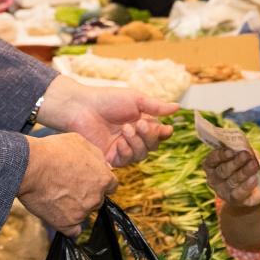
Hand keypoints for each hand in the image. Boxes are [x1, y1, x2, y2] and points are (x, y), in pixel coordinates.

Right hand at [18, 133, 117, 236]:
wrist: (30, 166)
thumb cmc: (53, 151)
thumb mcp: (80, 142)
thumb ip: (97, 156)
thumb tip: (105, 166)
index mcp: (103, 178)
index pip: (111, 185)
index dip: (99, 181)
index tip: (88, 179)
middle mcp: (96, 197)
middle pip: (98, 199)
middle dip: (88, 194)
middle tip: (69, 185)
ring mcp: (82, 212)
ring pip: (85, 213)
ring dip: (76, 207)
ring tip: (58, 195)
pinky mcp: (66, 224)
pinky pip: (73, 231)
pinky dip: (68, 225)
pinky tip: (60, 215)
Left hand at [37, 75, 177, 166]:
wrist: (82, 107)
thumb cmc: (106, 99)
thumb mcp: (135, 99)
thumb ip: (156, 106)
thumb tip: (177, 108)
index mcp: (141, 122)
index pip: (159, 133)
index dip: (163, 133)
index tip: (166, 130)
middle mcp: (133, 137)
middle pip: (153, 145)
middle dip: (149, 136)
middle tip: (138, 123)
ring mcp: (122, 147)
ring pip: (142, 154)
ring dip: (137, 142)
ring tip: (125, 129)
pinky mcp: (111, 157)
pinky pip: (127, 161)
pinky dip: (127, 151)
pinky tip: (119, 141)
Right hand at [202, 148, 259, 208]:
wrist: (253, 190)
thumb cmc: (245, 166)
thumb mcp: (242, 156)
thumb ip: (242, 150)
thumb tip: (246, 147)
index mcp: (211, 166)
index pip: (211, 160)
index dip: (220, 155)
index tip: (231, 151)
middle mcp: (214, 179)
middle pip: (223, 170)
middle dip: (235, 162)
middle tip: (246, 155)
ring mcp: (222, 191)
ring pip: (232, 181)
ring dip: (244, 172)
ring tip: (254, 164)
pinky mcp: (234, 200)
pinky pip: (239, 193)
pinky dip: (246, 186)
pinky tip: (254, 179)